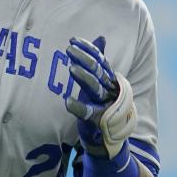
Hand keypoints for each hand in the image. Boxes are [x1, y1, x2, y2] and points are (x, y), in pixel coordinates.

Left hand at [64, 36, 135, 157]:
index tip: (73, 40)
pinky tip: (67, 101)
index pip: (100, 60)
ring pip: (96, 88)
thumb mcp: (100, 82)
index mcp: (109, 80)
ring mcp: (105, 105)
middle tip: (68, 49)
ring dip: (84, 77)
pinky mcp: (99, 120)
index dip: (88, 49)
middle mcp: (109, 90)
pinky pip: (88, 113)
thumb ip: (99, 62)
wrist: (109, 138)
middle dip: (83, 58)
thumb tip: (101, 38)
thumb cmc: (102, 105)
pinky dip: (78, 107)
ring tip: (71, 68)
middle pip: (98, 71)